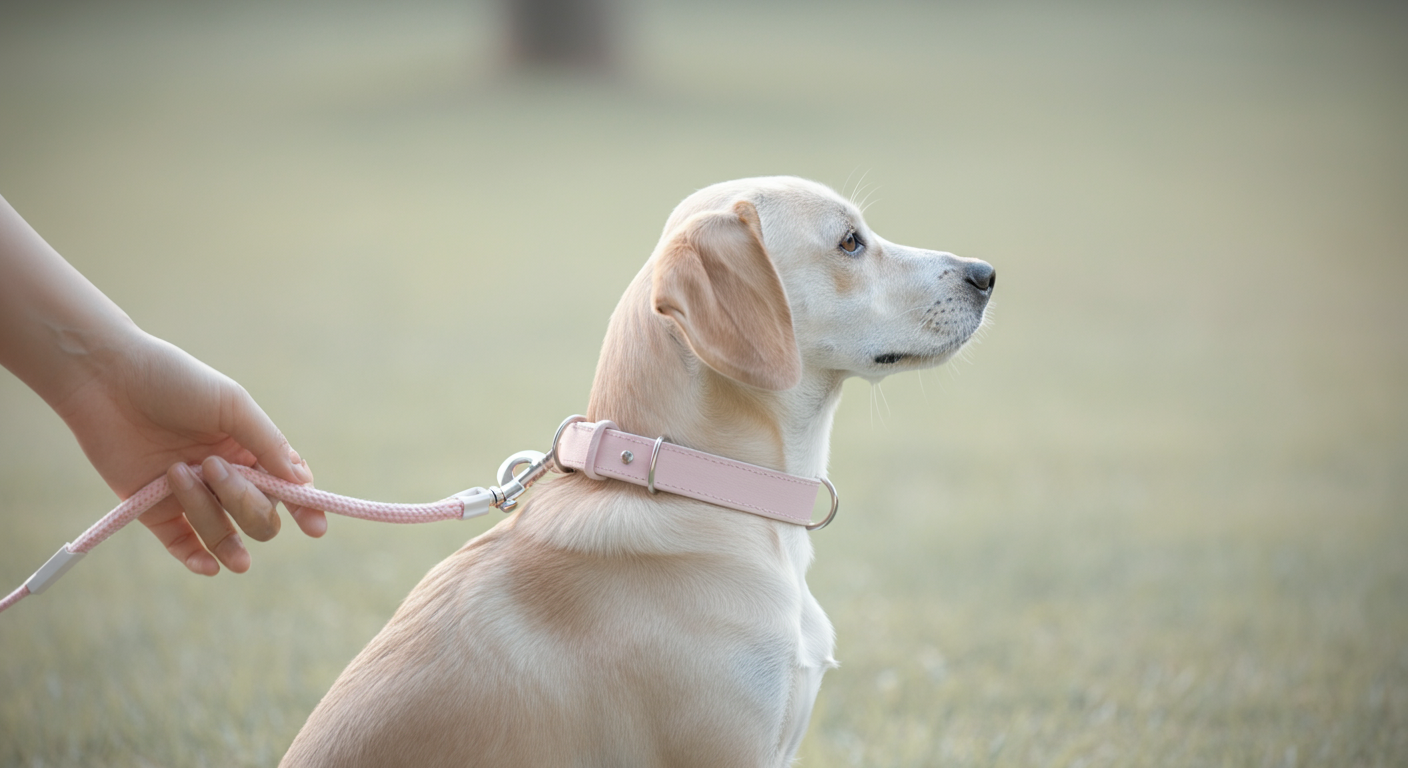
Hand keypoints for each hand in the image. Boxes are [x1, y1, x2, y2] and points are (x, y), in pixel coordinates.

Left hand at [52, 331, 325, 574]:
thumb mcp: (232, 403)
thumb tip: (301, 483)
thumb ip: (268, 443)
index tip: (314, 527)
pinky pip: (183, 544)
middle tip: (211, 466)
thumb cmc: (174, 381)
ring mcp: (192, 496)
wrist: (106, 378)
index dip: (304, 508)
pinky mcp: (154, 508)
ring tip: (176, 474)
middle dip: (244, 501)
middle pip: (259, 517)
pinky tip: (209, 566)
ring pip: (222, 532)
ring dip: (208, 515)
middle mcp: (226, 477)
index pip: (288, 488)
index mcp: (250, 449)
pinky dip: (197, 558)